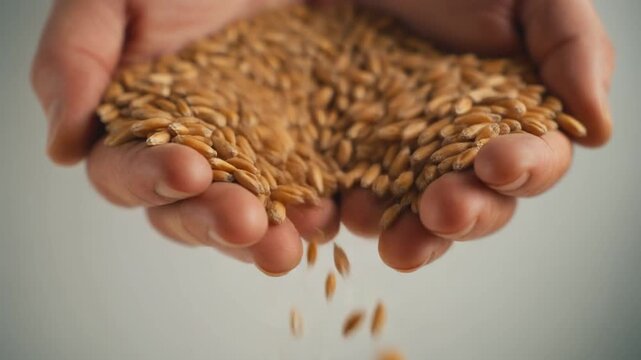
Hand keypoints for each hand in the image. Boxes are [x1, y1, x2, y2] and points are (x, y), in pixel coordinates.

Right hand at [31, 0, 341, 275]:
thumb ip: (76, 58)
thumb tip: (62, 146)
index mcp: (139, 122)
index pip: (128, 172)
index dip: (151, 179)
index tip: (187, 171)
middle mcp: (193, 152)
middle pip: (189, 210)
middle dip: (213, 221)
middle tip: (244, 225)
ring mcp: (252, 160)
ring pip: (248, 219)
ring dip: (265, 239)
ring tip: (289, 243)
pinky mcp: (304, 157)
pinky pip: (307, 198)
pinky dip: (315, 213)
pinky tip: (329, 214)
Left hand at [338, 0, 613, 270]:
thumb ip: (570, 48)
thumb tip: (596, 127)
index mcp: (508, 118)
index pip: (529, 161)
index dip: (523, 170)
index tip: (500, 164)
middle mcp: (455, 149)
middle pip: (472, 202)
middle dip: (463, 213)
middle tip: (444, 211)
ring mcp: (396, 155)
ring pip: (407, 213)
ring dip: (400, 230)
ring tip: (377, 225)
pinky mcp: (342, 153)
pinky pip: (342, 192)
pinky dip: (334, 209)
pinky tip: (326, 211)